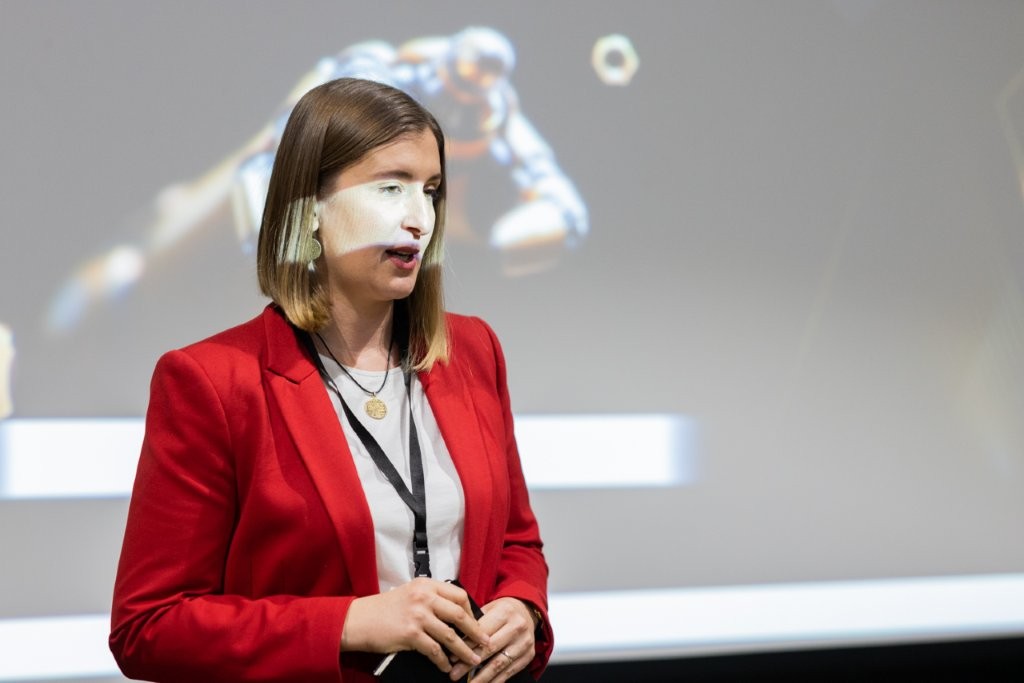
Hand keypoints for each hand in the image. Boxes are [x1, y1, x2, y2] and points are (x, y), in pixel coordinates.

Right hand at [340, 578, 489, 672]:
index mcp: (426, 585)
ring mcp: (418, 615)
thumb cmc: (384, 609)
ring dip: (464, 650)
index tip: (476, 623)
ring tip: (472, 659)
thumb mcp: (410, 593)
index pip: (459, 595)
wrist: (359, 620)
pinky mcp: (410, 634)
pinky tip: (446, 666)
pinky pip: (434, 650)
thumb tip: (455, 614)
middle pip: (459, 615)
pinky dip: (443, 660)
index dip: (471, 611)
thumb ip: (431, 598)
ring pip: (450, 635)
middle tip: (485, 642)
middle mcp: (424, 597)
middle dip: (476, 632)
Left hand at [448, 597, 535, 681]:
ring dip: (482, 677)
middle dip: (469, 664)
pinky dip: (496, 680)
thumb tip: (455, 641)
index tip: (452, 658)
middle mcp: (517, 627)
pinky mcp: (528, 656)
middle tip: (455, 674)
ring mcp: (524, 643)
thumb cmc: (503, 612)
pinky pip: (509, 671)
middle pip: (490, 649)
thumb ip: (475, 623)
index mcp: (505, 612)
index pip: (482, 632)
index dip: (466, 646)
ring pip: (499, 663)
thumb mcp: (490, 609)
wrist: (526, 612)